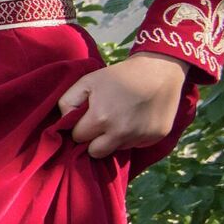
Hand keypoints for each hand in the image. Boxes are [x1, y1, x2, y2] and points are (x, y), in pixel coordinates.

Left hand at [57, 52, 186, 158]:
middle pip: (95, 152)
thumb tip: (64, 121)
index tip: (89, 117)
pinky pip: (135, 145)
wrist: (159, 70)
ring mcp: (139, 137)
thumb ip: (68, 101)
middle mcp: (120, 133)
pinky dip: (132, 136)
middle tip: (102, 124)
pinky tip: (136, 119)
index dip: (81, 127)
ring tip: (121, 118)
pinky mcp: (155, 138)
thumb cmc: (119, 75)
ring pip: (116, 149)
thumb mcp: (87, 81)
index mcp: (100, 119)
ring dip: (114, 138)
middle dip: (94, 141)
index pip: (78, 137)